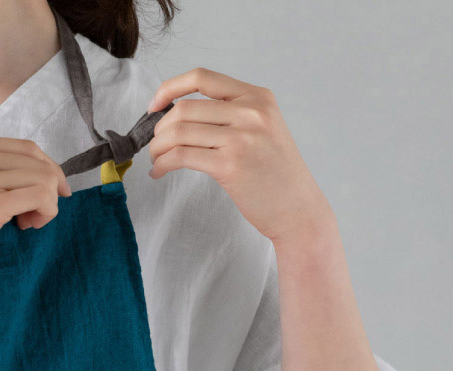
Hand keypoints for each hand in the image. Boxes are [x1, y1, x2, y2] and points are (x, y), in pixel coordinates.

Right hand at [0, 133, 70, 283]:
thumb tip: (32, 178)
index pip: (25, 147)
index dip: (47, 169)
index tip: (52, 191)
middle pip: (38, 162)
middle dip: (50, 188)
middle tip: (37, 214)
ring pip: (43, 179)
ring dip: (47, 204)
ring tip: (28, 222)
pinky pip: (40, 198)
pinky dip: (46, 212)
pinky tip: (28, 226)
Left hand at [147, 68, 335, 245]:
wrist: (298, 209)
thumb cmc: (276, 174)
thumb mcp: (264, 128)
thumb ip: (232, 113)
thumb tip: (179, 112)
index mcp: (258, 97)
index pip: (202, 77)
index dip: (169, 88)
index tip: (154, 105)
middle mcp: (251, 112)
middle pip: (185, 108)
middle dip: (160, 127)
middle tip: (156, 144)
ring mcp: (241, 138)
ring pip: (178, 131)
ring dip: (158, 147)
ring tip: (156, 159)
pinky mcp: (230, 166)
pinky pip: (180, 156)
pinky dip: (162, 164)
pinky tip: (159, 172)